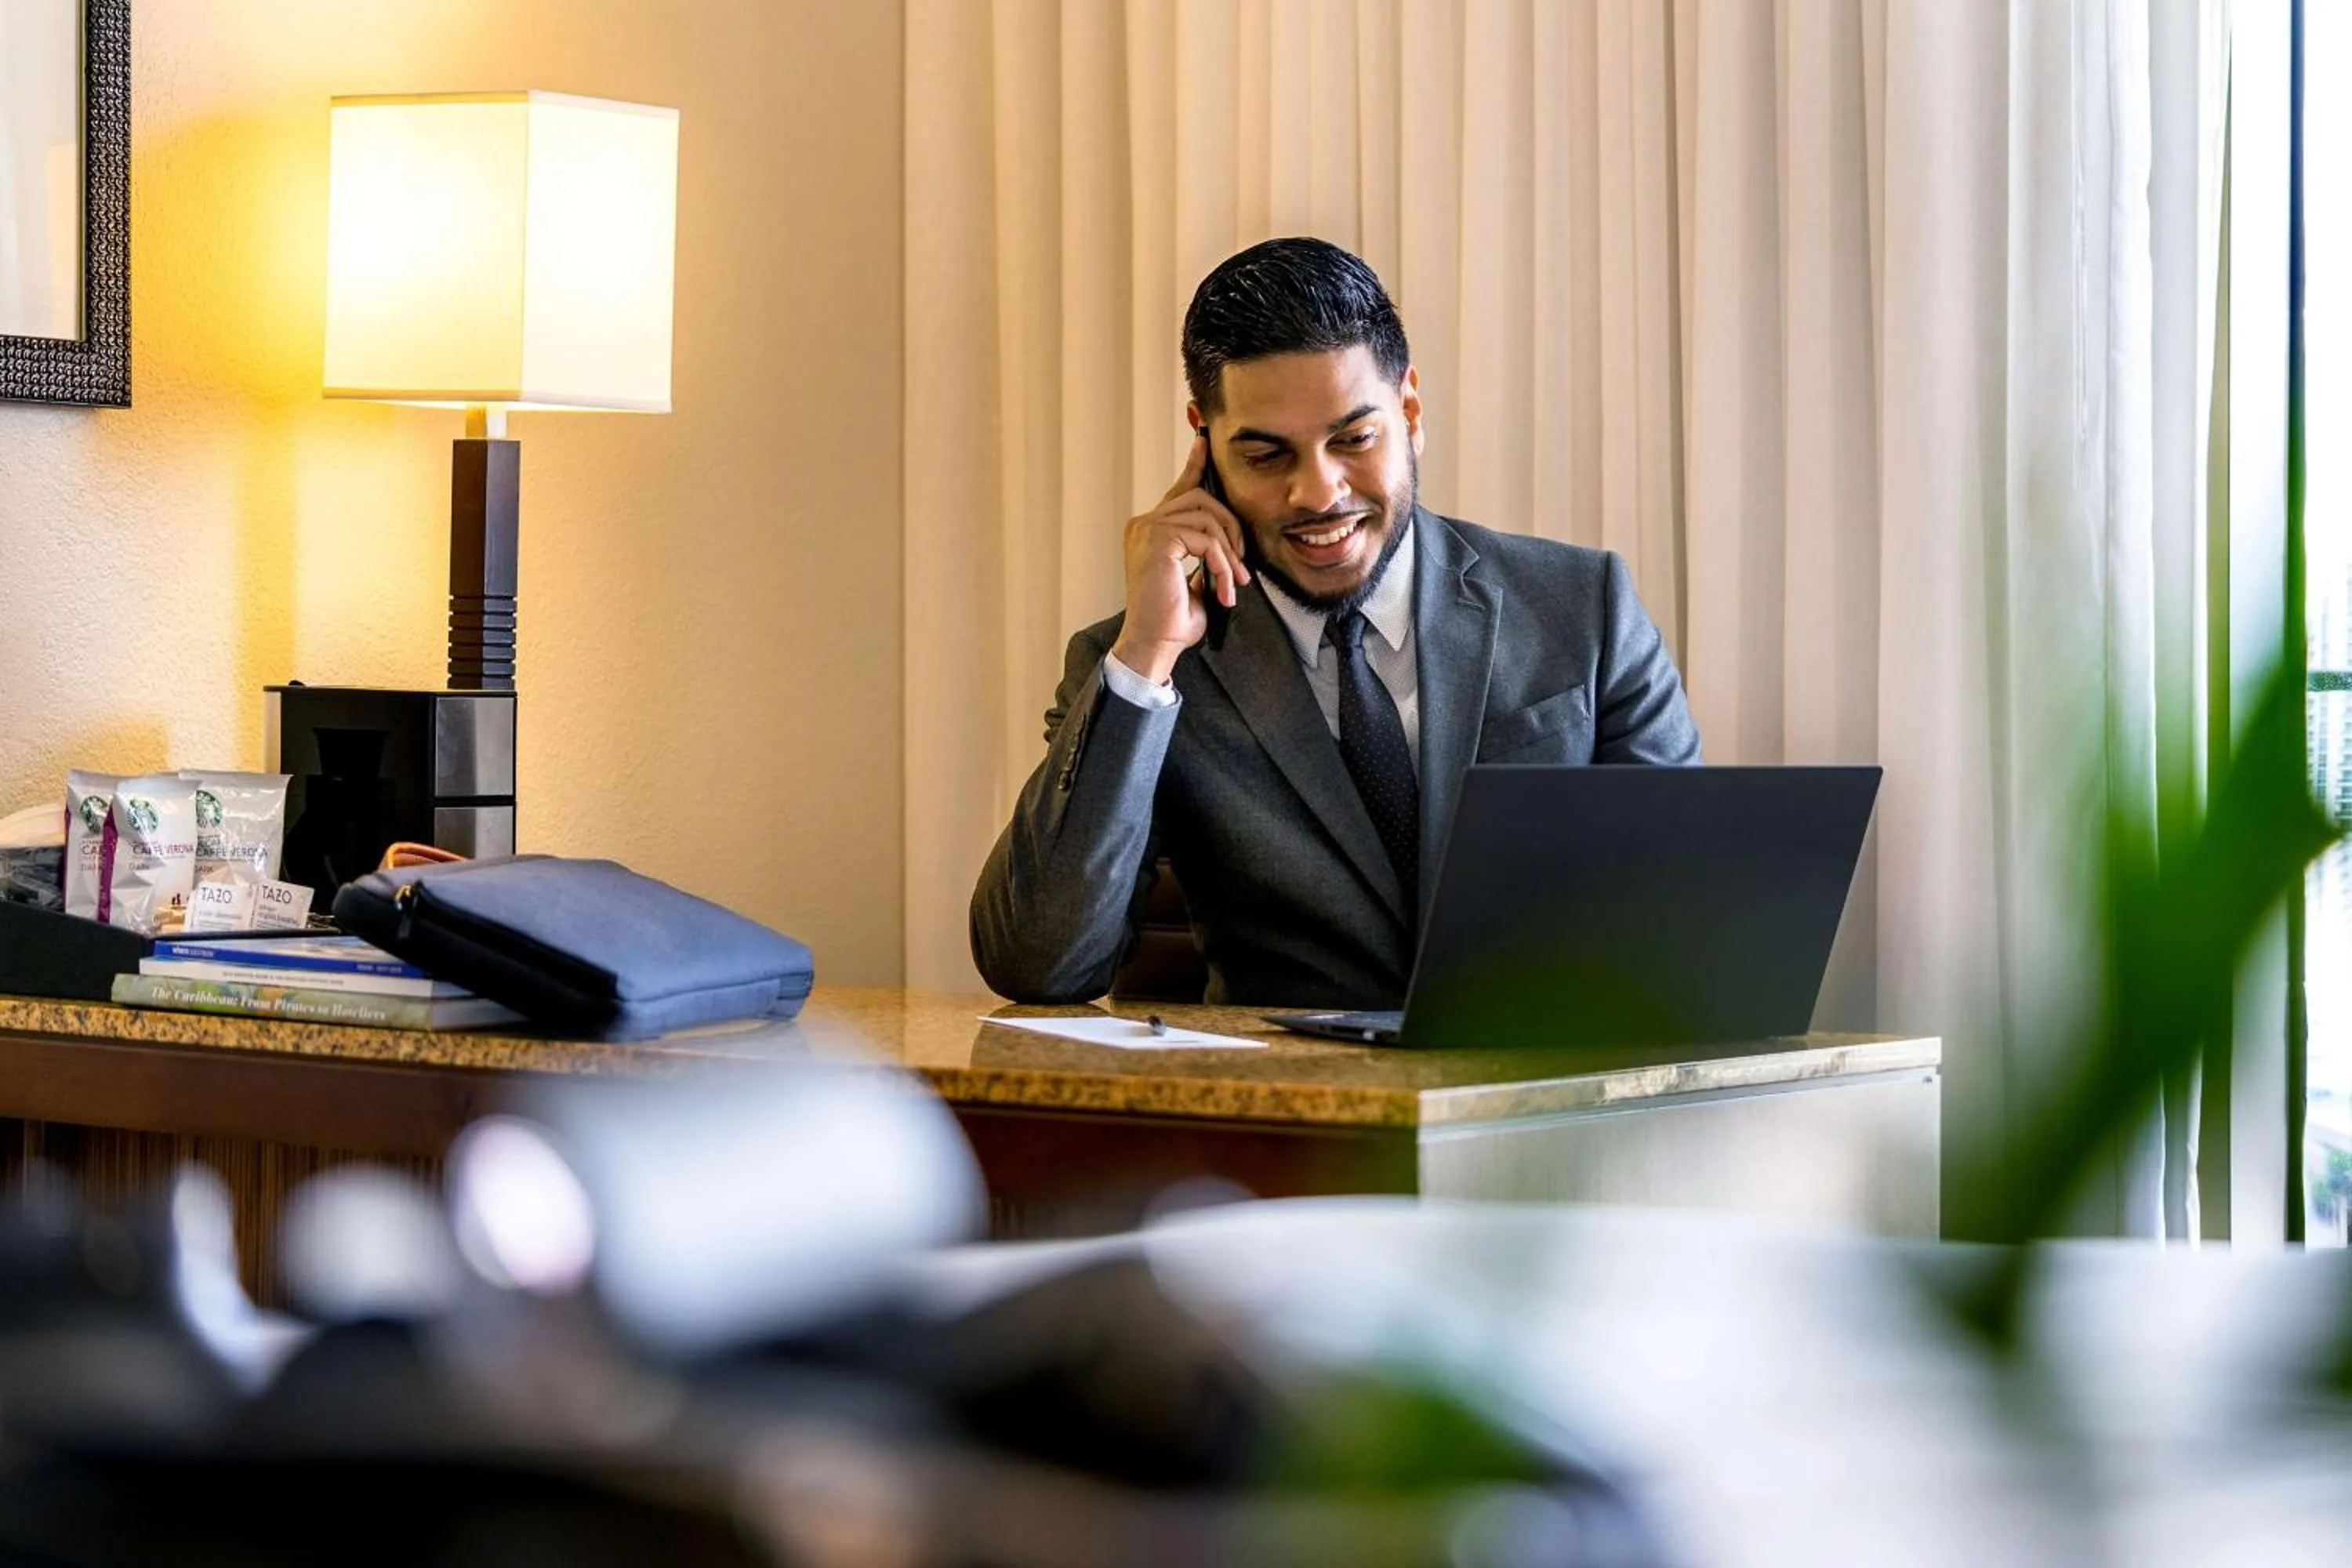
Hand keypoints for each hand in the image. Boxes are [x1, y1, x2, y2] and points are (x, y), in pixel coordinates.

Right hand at [1109, 434, 1250, 683]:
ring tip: (1235, 583)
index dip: (1195, 464)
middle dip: (1231, 528)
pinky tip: (1225, 590)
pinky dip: (1222, 563)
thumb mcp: (1198, 581)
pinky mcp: (1157, 539)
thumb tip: (1227, 541)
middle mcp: (1145, 523)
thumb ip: (1207, 555)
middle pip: (1202, 499)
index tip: (1203, 442)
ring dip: (1229, 552)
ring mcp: (1148, 528)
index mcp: (1151, 530)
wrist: (1154, 645)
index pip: (1179, 489)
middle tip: (1242, 566)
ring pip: (1207, 516)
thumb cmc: (1173, 621)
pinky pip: (1205, 538)